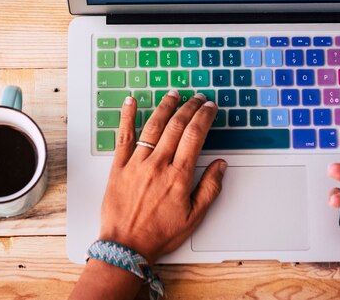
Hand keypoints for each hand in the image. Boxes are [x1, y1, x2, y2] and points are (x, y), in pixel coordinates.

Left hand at [99, 91, 226, 262]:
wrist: (126, 246)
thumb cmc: (159, 234)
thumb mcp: (194, 217)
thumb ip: (210, 188)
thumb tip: (221, 165)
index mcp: (178, 176)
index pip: (195, 136)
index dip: (204, 117)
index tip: (210, 107)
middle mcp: (158, 165)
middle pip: (176, 126)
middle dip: (190, 107)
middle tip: (198, 98)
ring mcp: (136, 163)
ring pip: (153, 126)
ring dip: (165, 107)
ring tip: (174, 94)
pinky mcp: (118, 166)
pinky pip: (123, 136)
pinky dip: (127, 116)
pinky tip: (131, 101)